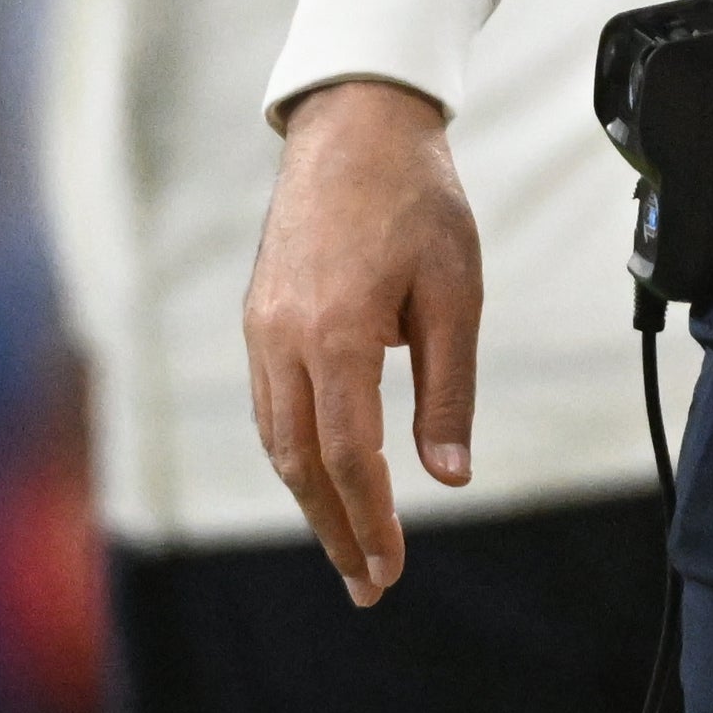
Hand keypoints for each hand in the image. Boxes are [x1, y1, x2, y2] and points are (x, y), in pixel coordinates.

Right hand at [243, 78, 480, 605]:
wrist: (356, 125)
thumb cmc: (418, 201)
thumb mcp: (455, 291)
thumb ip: (449, 388)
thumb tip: (449, 478)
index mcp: (335, 332)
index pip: (349, 456)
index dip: (370, 521)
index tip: (390, 571)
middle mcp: (282, 339)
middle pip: (301, 463)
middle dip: (335, 530)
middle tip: (367, 587)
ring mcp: (260, 328)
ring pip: (277, 440)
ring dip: (311, 500)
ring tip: (349, 546)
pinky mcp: (257, 316)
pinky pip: (269, 405)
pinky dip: (294, 453)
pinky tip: (323, 477)